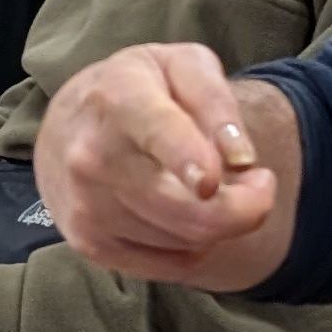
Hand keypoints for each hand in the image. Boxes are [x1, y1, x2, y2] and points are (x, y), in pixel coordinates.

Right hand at [35, 43, 274, 280]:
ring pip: (188, 240)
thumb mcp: (181, 66)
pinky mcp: (89, 245)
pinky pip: (172, 265)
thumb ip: (216, 99)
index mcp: (117, 98)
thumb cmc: (138, 90)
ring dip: (218, 221)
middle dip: (246, 207)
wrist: (69, 126)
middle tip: (261, 183)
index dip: (186, 157)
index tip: (210, 181)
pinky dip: (193, 244)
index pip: (156, 131)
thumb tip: (241, 158)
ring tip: (210, 187)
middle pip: (187, 210)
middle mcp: (91, 156)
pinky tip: (182, 210)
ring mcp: (86, 207)